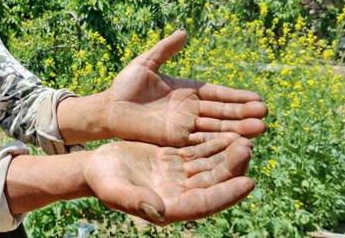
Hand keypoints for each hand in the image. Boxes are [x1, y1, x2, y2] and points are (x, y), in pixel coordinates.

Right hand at [84, 136, 254, 224]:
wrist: (96, 167)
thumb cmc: (102, 180)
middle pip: (214, 182)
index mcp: (170, 207)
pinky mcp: (176, 161)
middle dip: (232, 167)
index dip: (226, 194)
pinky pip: (200, 153)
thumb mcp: (114, 190)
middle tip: (247, 148)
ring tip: (244, 137)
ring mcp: (179, 177)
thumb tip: (160, 212)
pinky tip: (227, 131)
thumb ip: (135, 201)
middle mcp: (180, 194)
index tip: (248, 183)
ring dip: (227, 153)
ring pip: (211, 166)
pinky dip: (214, 144)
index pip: (205, 203)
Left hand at [104, 29, 266, 146]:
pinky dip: (217, 143)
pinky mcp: (174, 139)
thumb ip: (165, 50)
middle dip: (243, 114)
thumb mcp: (146, 63)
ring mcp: (184, 125)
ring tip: (260, 130)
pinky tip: (235, 143)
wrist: (109, 108)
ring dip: (237, 130)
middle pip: (222, 112)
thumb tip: (184, 31)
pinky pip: (199, 141)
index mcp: (188, 89)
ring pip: (215, 128)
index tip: (258, 98)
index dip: (237, 97)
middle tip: (266, 115)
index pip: (218, 94)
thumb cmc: (126, 85)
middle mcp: (190, 108)